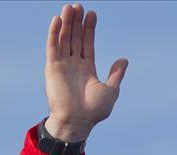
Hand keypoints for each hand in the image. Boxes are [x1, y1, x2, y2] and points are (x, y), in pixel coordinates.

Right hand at [45, 3, 127, 141]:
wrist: (77, 121)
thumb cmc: (94, 110)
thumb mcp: (111, 90)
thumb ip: (116, 74)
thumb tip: (124, 60)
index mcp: (87, 69)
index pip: (87, 43)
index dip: (89, 29)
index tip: (92, 14)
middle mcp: (74, 64)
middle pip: (75, 37)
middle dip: (77, 22)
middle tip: (79, 6)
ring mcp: (62, 65)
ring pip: (64, 38)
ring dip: (66, 23)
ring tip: (70, 7)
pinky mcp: (52, 67)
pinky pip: (52, 46)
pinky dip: (54, 33)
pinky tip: (58, 20)